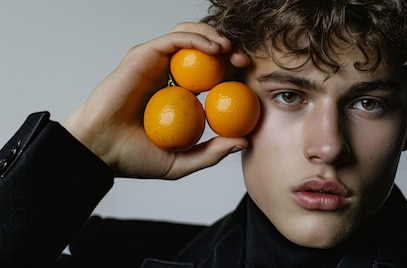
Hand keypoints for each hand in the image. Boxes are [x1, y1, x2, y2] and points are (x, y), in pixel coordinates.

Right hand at [62, 22, 250, 178]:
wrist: (101, 152)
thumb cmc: (135, 158)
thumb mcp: (182, 162)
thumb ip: (211, 153)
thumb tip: (243, 143)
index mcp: (178, 96)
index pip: (210, 75)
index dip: (231, 73)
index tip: (249, 80)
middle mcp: (167, 76)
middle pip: (202, 52)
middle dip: (227, 51)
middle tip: (244, 63)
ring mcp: (155, 64)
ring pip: (189, 37)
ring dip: (214, 37)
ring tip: (230, 51)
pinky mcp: (143, 56)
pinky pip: (174, 40)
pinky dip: (196, 39)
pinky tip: (214, 50)